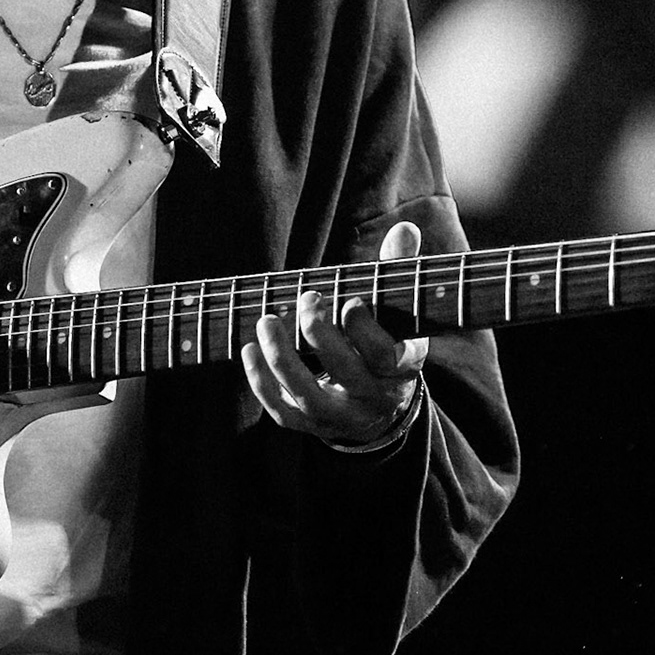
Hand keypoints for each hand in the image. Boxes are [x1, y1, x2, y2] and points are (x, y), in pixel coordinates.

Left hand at [241, 221, 428, 446]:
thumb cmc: (385, 338)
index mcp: (402, 368)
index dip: (365, 330)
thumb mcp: (397, 309)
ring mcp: (341, 416)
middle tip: (307, 299)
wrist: (381, 403)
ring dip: (283, 359)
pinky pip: (284, 413)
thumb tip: (405, 228)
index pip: (386, 356)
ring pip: (309, 397)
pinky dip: (262, 383)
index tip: (350, 301)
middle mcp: (373, 397)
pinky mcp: (312, 425)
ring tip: (266, 322)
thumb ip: (398, 270)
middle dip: (321, 335)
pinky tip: (249, 350)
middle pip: (346, 373)